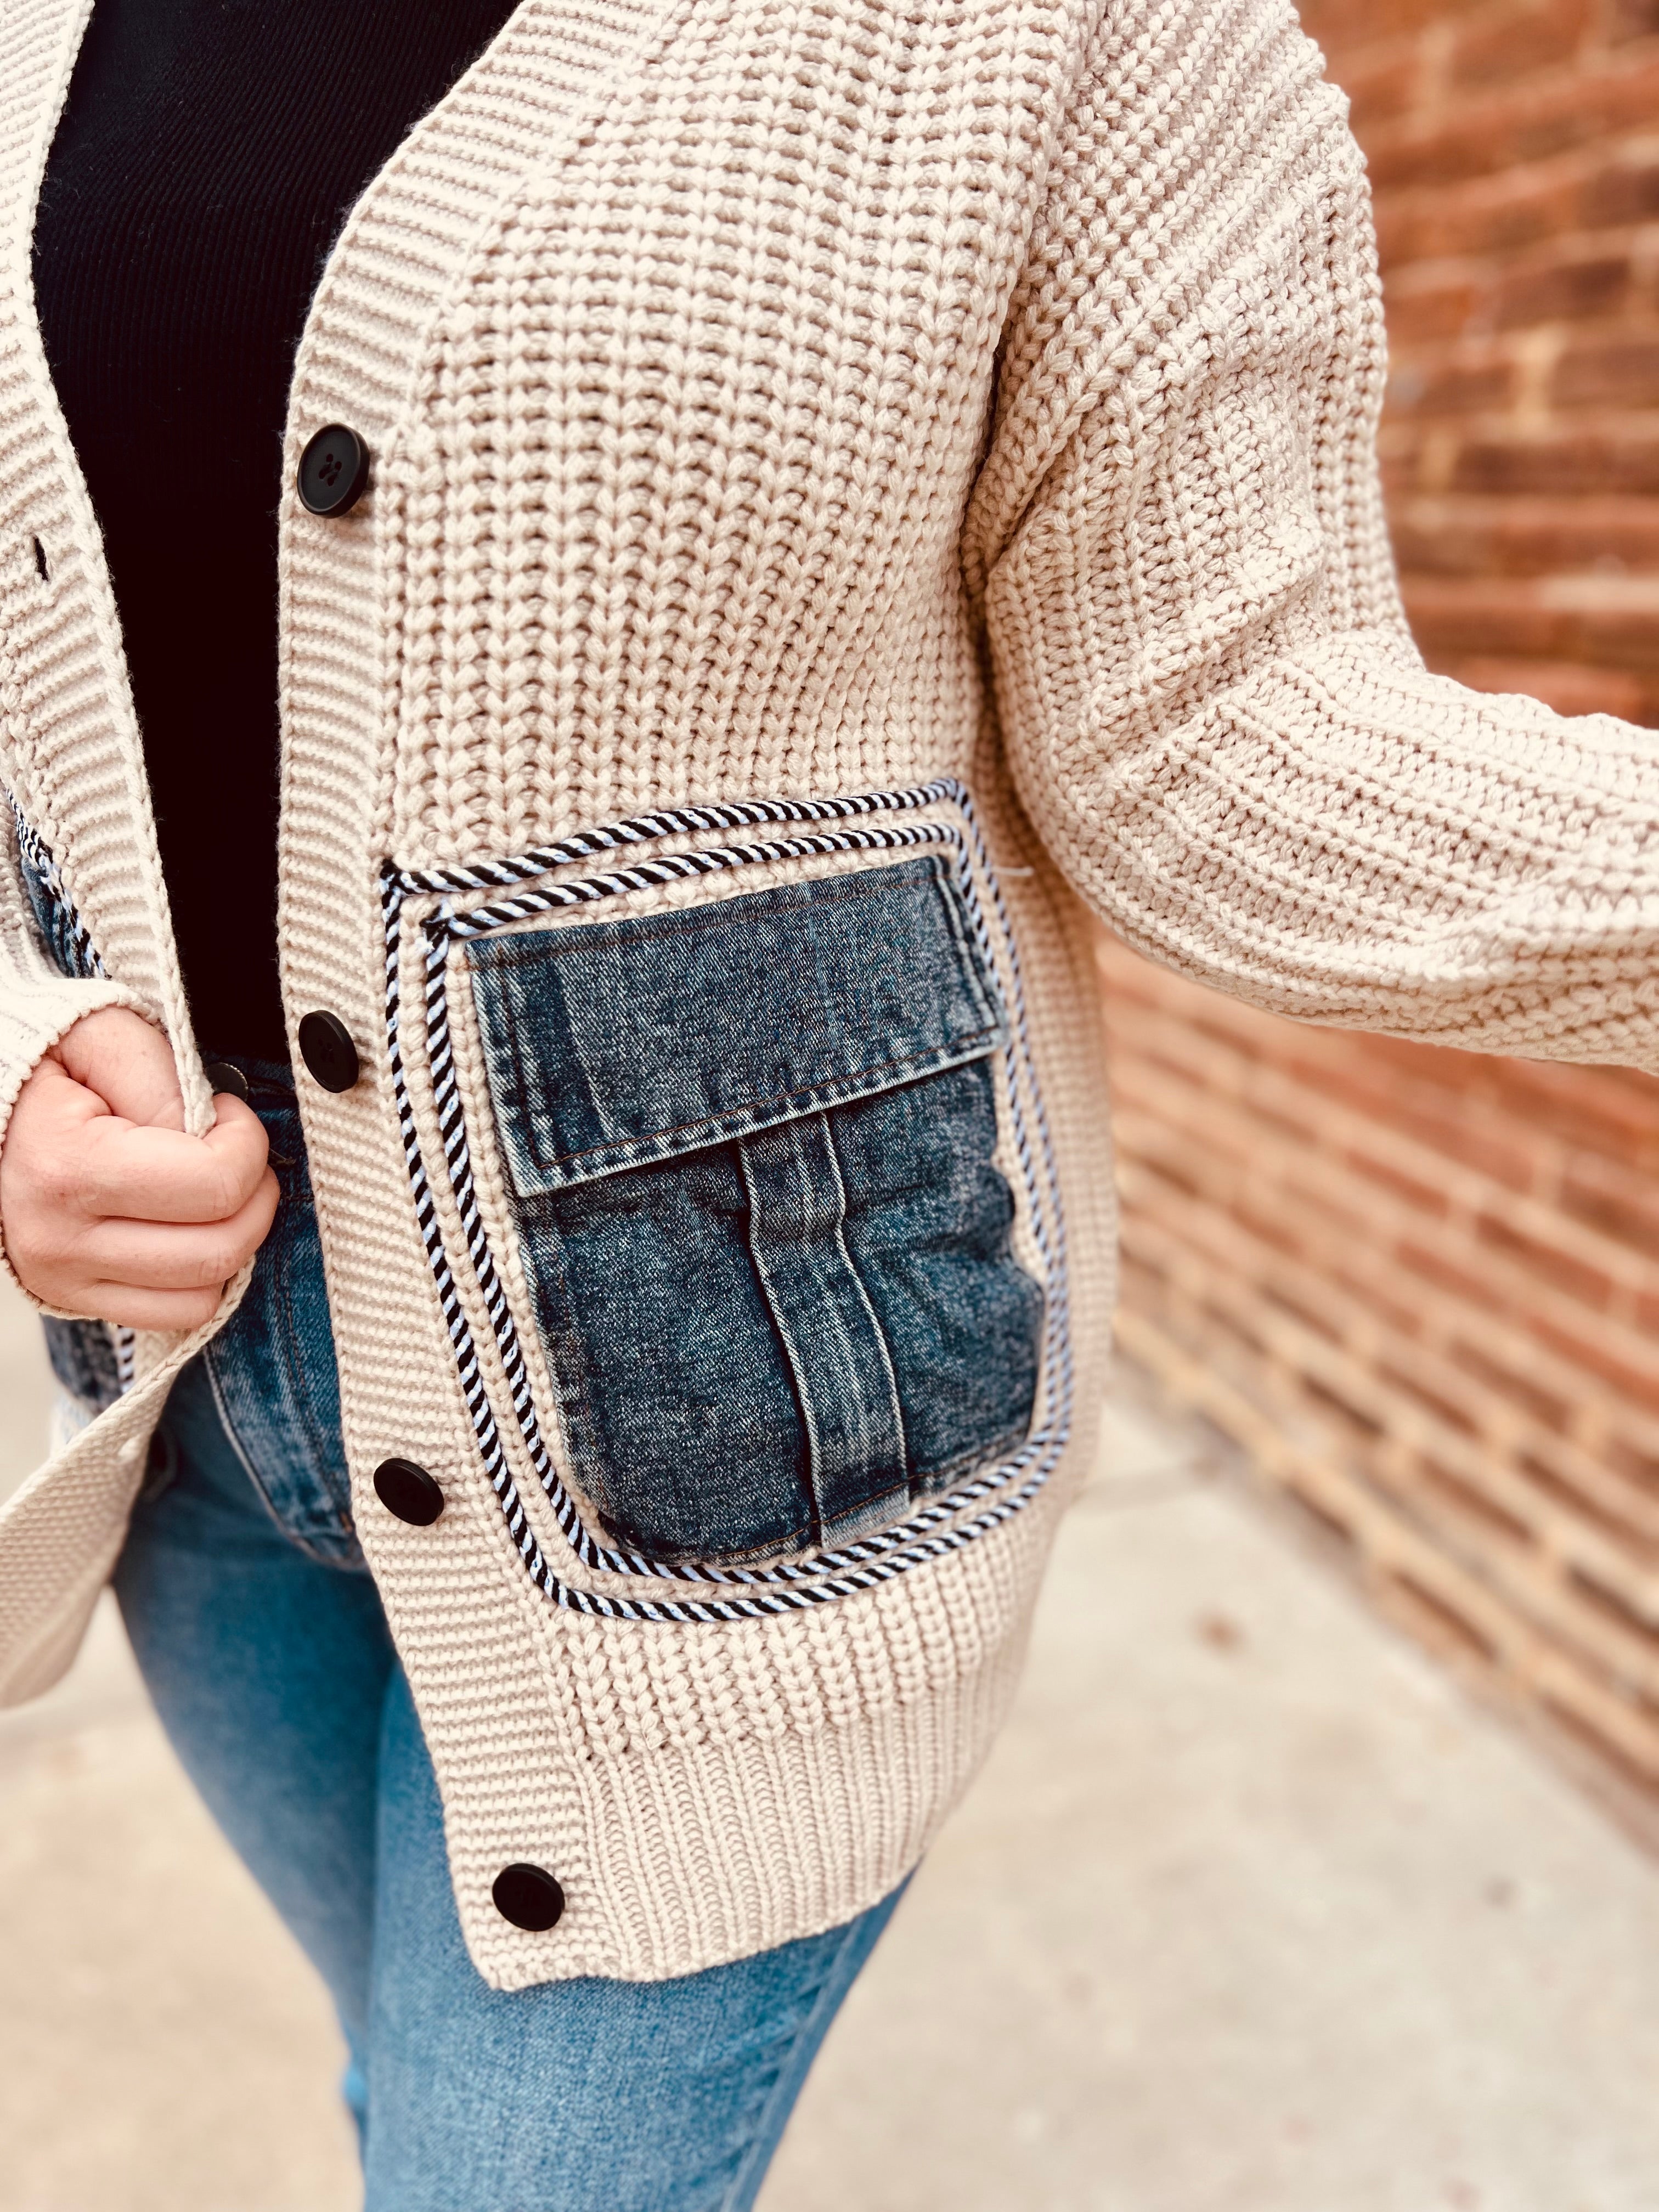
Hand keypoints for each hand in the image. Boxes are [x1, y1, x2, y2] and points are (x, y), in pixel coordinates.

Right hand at [0, 1006, 277, 1328]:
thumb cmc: (50, 1069)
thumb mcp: (103, 1038)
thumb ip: (165, 1082)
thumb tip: (212, 1136)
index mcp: (66, 1167)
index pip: (214, 1184)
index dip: (247, 1143)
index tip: (226, 1113)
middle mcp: (59, 1238)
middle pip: (218, 1248)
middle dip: (255, 1195)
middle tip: (237, 1152)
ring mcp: (64, 1278)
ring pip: (205, 1291)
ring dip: (236, 1238)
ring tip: (213, 1188)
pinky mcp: (73, 1300)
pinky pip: (178, 1315)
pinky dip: (203, 1276)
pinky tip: (190, 1227)